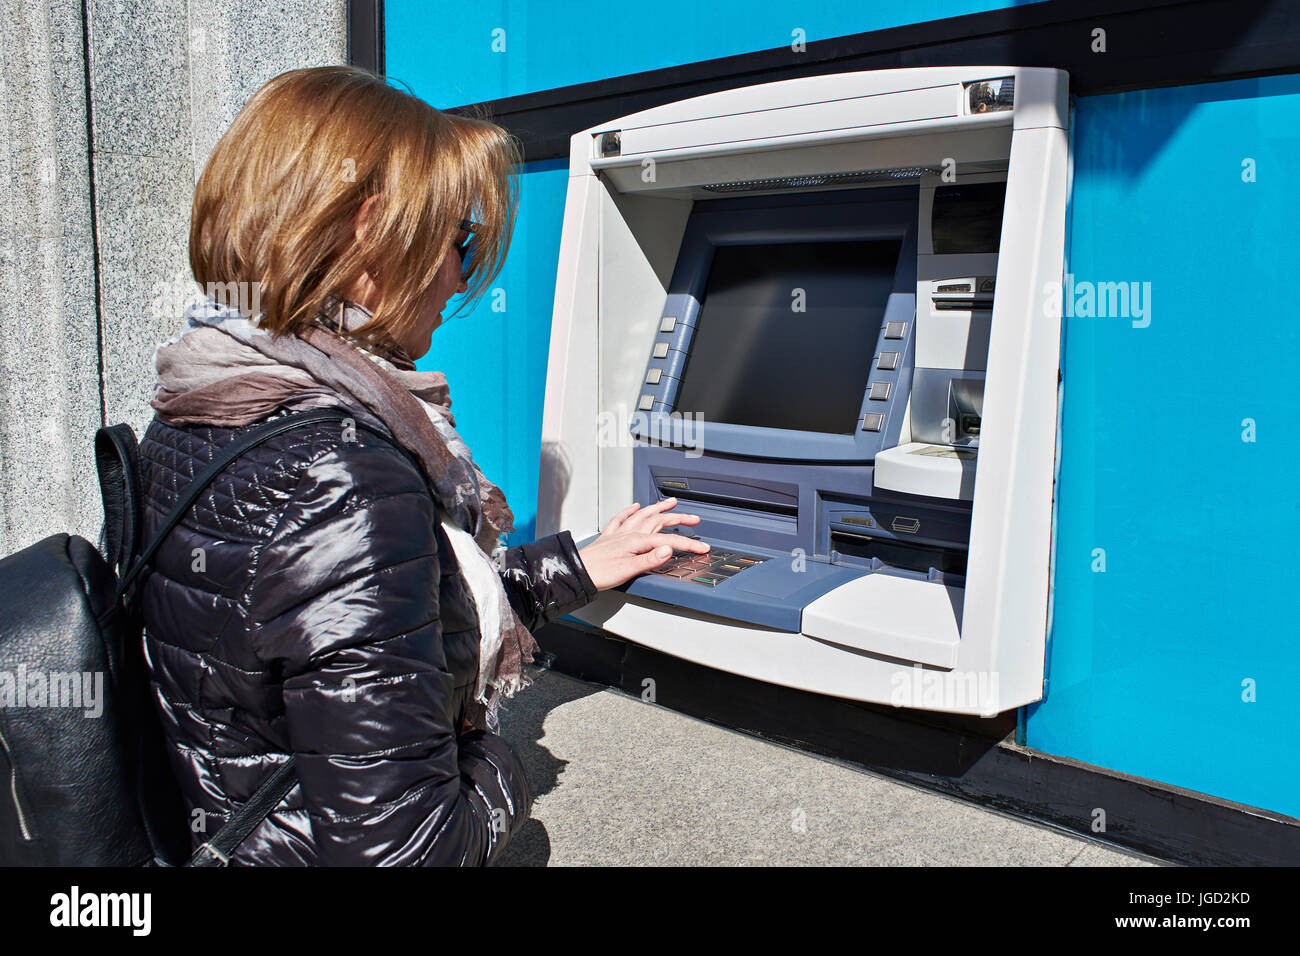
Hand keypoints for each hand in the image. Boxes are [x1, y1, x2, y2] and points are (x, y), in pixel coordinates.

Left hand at [577, 497, 709, 589]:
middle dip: (679, 519)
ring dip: (658, 508)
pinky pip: (621, 518)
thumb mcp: (629, 569)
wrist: (578, 572)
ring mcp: (619, 533)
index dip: (688, 544)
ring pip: (643, 515)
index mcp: (637, 541)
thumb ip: (650, 559)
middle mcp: (629, 533)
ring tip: (670, 503)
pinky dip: (629, 510)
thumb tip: (669, 550)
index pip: (669, 541)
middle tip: (694, 519)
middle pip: (659, 521)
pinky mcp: (610, 537)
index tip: (702, 548)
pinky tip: (634, 506)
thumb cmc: (599, 573)